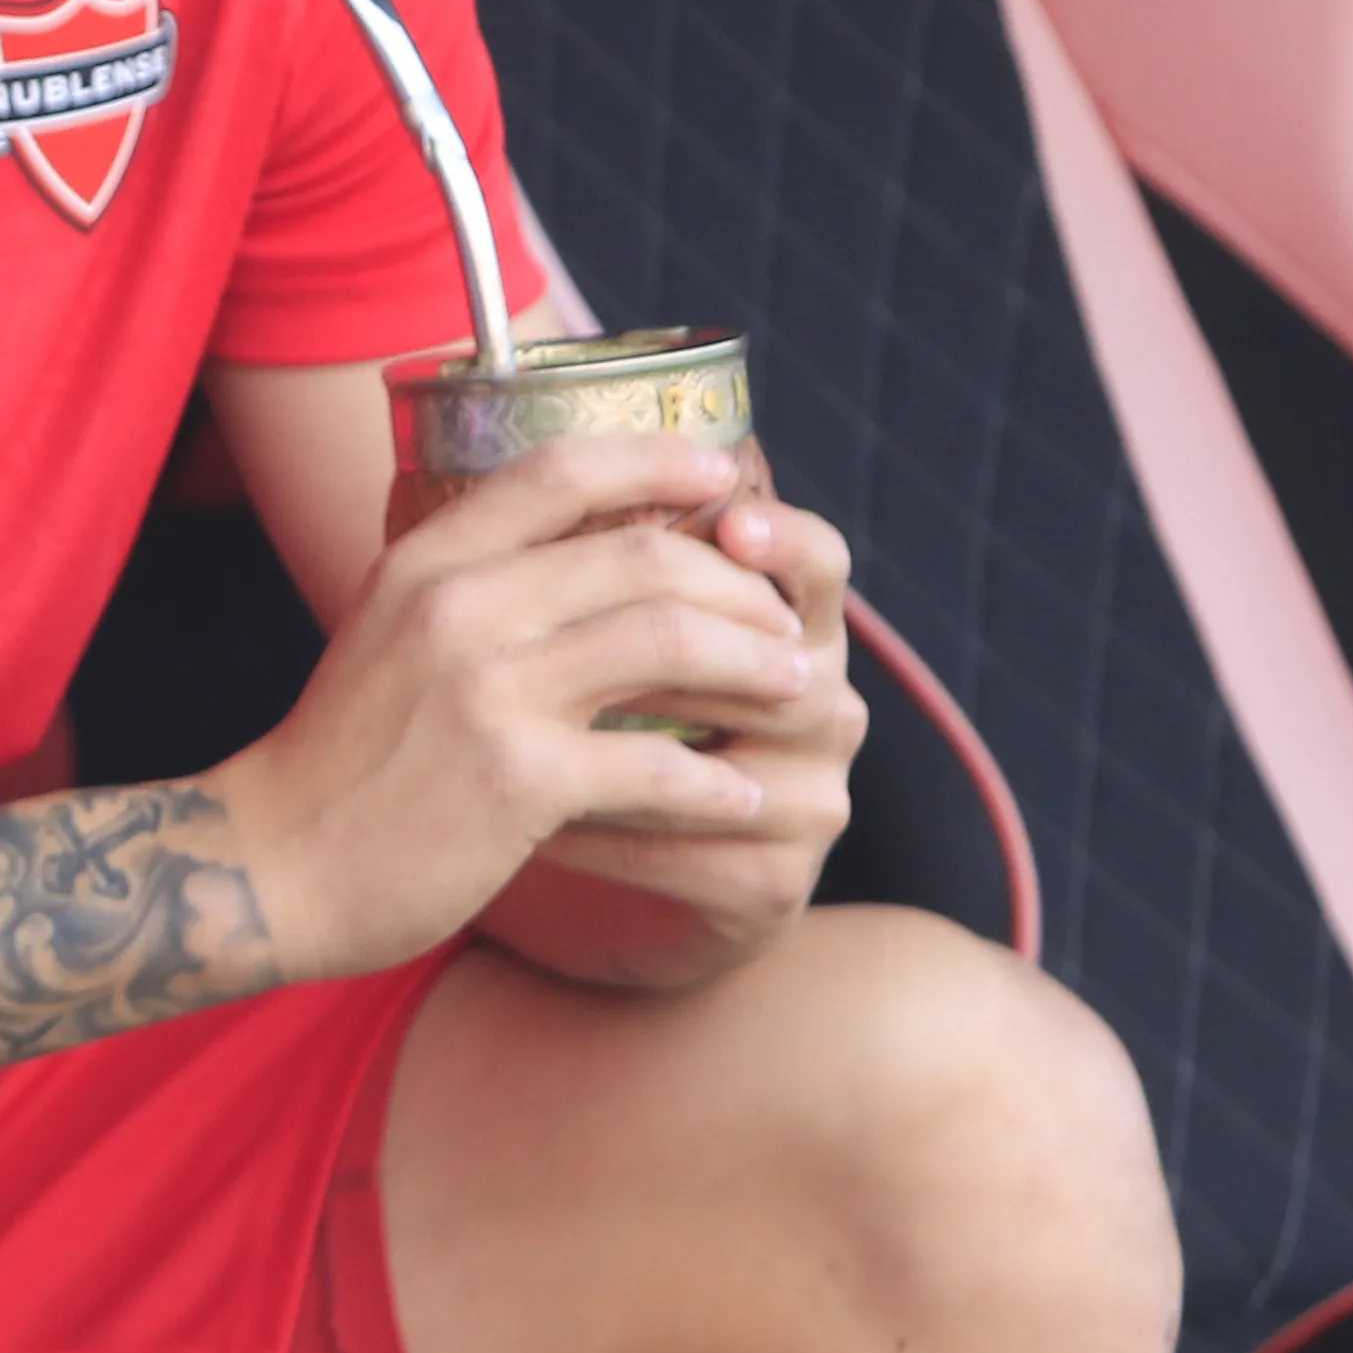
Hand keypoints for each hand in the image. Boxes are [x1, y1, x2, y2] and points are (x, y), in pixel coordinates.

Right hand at [211, 432, 817, 983]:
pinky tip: (737, 794)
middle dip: (737, 587)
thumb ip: (465, 582)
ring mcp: (486, 691)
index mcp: (425, 558)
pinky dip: (714, 782)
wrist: (271, 860)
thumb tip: (572, 549)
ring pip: (665, 644)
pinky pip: (655, 767)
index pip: (559, 467)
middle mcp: (456, 606)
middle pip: (641, 556)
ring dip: (752, 667)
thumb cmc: (340, 753)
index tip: (722, 473)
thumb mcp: (383, 629)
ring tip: (792, 690)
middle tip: (782, 623)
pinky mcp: (517, 780)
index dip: (656, 459)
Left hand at [490, 485, 865, 984]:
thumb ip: (593, 559)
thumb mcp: (593, 635)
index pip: (822, 564)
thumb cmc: (592, 723)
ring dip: (626, 756)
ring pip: (732, 768)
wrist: (604, 862)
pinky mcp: (776, 885)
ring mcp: (812, 800)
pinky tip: (534, 829)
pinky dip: (604, 837)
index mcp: (784, 626)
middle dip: (681, 656)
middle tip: (581, 651)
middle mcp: (821, 705)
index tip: (733, 522)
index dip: (789, 540)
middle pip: (783, 664)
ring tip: (532, 743)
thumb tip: (530, 466)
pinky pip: (690, 852)